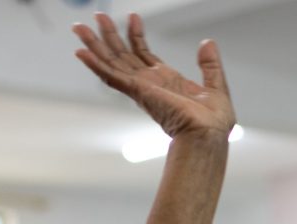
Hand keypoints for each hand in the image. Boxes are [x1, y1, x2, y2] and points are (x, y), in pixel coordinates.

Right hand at [72, 13, 234, 139]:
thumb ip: (210, 65)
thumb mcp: (216, 86)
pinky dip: (96, 65)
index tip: (133, 17)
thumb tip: (207, 43)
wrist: (208, 135)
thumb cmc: (213, 123)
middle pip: (122, 56)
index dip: (136, 35)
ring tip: (80, 28)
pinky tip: (82, 53)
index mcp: (166, 81)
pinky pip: (112, 77)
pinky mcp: (137, 92)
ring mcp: (141, 88)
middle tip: (97, 16)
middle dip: (109, 35)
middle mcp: (150, 84)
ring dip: (95, 45)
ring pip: (112, 63)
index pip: (144, 54)